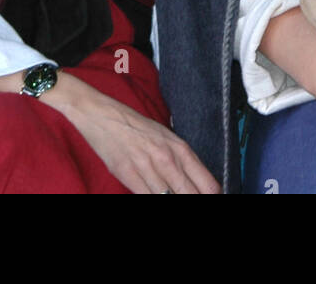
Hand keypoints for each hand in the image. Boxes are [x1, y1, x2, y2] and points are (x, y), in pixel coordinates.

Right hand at [45, 72, 219, 193]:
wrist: (104, 116)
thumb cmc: (137, 128)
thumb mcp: (167, 138)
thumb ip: (182, 162)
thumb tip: (197, 186)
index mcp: (180, 148)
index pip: (208, 184)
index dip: (212, 196)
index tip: (211, 199)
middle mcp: (167, 158)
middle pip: (190, 195)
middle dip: (194, 200)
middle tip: (193, 200)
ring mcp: (147, 167)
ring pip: (168, 198)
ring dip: (171, 199)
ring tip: (170, 195)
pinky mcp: (128, 174)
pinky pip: (146, 197)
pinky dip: (152, 198)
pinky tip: (155, 195)